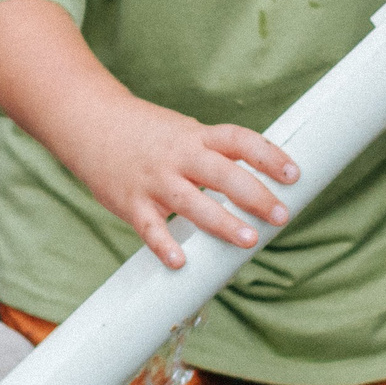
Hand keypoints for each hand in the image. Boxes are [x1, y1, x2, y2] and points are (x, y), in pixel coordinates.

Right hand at [63, 89, 299, 270]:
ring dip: (221, 222)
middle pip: (223, 173)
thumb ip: (215, 154)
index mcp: (196, 136)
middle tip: (281, 215)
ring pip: (191, 202)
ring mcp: (154, 179)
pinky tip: (180, 262)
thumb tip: (259, 179)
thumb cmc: (147, 133)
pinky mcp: (131, 202)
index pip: (239, 140)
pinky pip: (149, 227)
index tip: (294, 173)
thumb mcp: (184, 132)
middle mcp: (178, 156)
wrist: (90, 122)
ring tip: (249, 241)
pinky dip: (164, 245)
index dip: (268, 155)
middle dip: (255, 195)